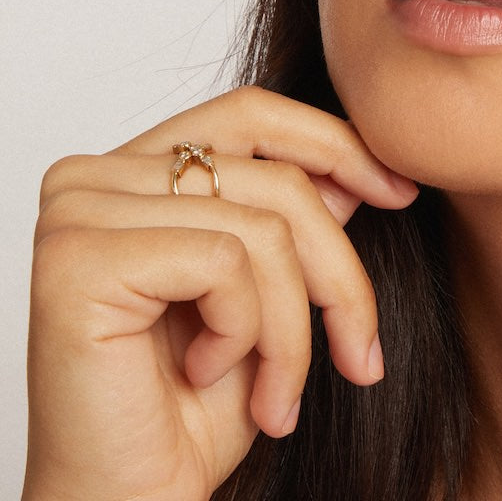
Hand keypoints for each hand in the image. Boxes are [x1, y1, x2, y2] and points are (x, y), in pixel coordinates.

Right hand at [23, 86, 416, 500]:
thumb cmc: (191, 411)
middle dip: (337, 269)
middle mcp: (94, 176)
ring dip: (293, 327)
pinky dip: (245, 332)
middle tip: (361, 354)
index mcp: (132, 169)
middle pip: (273, 174)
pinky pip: (224, 261)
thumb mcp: (269, 297)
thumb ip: (292, 220)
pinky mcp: (76, 258)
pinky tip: (205, 375)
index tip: (401, 191)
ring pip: (261, 226)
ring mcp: (78, 210)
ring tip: (278, 395)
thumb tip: (350, 173)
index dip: (335, 144)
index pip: (252, 114)